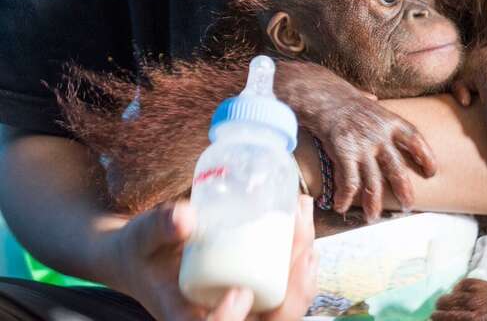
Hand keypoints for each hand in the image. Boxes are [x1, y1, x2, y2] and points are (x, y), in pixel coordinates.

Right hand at [107, 196, 317, 320]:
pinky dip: (299, 267)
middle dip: (293, 289)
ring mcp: (240, 311)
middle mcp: (217, 319)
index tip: (239, 292)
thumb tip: (186, 216)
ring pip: (283, 310)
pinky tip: (304, 233)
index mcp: (185, 318)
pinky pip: (284, 293)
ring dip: (302, 273)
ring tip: (304, 225)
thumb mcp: (142, 238)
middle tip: (301, 240)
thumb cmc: (140, 250)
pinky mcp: (253, 295)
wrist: (144, 255)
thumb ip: (160, 227)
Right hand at [275, 61, 436, 220]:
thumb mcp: (364, 99)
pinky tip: (341, 205)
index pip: (415, 140)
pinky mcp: (344, 153)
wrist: (319, 95)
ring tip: (374, 217)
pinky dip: (345, 196)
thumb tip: (373, 99)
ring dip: (373, 202)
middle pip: (397, 168)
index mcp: (389, 121)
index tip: (431, 172)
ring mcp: (362, 145)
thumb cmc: (341, 98)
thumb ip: (373, 105)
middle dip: (404, 189)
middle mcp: (379, 135)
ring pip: (372, 182)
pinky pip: (349, 182)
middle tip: (408, 205)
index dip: (426, 156)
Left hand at [432, 279, 486, 320]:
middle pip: (451, 299)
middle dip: (443, 304)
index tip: (454, 293)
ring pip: (449, 314)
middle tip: (437, 307)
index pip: (463, 285)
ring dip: (439, 316)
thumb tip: (478, 290)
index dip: (457, 289)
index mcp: (484, 287)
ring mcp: (474, 316)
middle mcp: (476, 300)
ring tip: (434, 317)